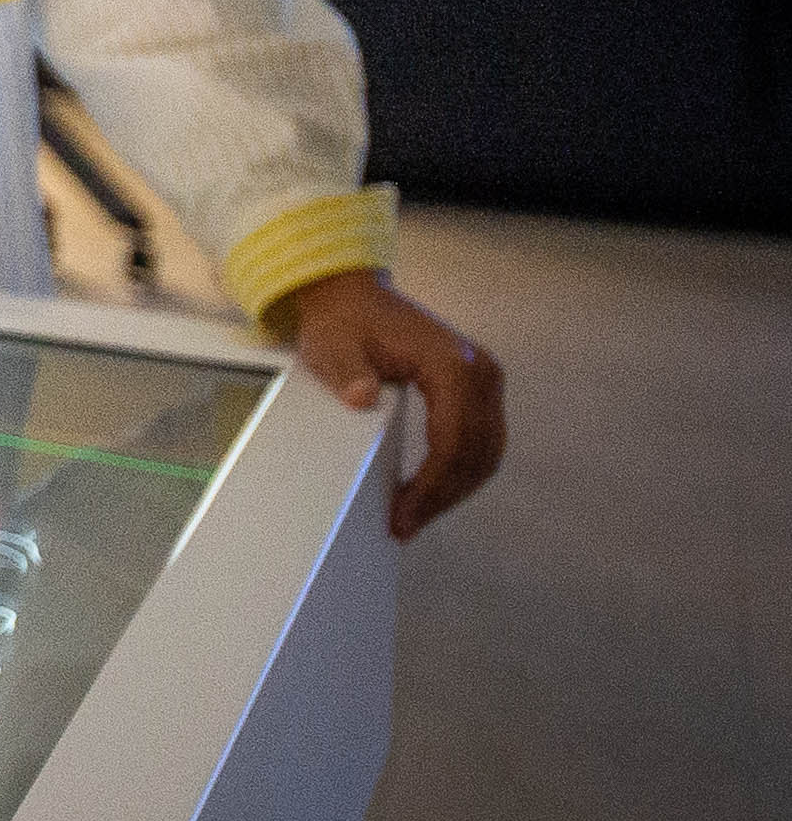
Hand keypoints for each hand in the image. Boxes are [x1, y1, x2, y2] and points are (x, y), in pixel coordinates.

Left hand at [273, 269, 507, 539]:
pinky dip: (460, 470)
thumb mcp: (333, 345)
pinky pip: (480, 439)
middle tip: (407, 525)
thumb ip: (346, 372)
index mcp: (451, 365)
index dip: (431, 486)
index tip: (405, 514)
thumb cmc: (343, 321)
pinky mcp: (477, 387)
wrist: (353, 295)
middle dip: (444, 496)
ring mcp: (484, 379)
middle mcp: (480, 372)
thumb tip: (363, 398)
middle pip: (477, 453)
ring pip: (486, 452)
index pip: (453, 441)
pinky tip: (432, 490)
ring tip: (416, 516)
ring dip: (455, 489)